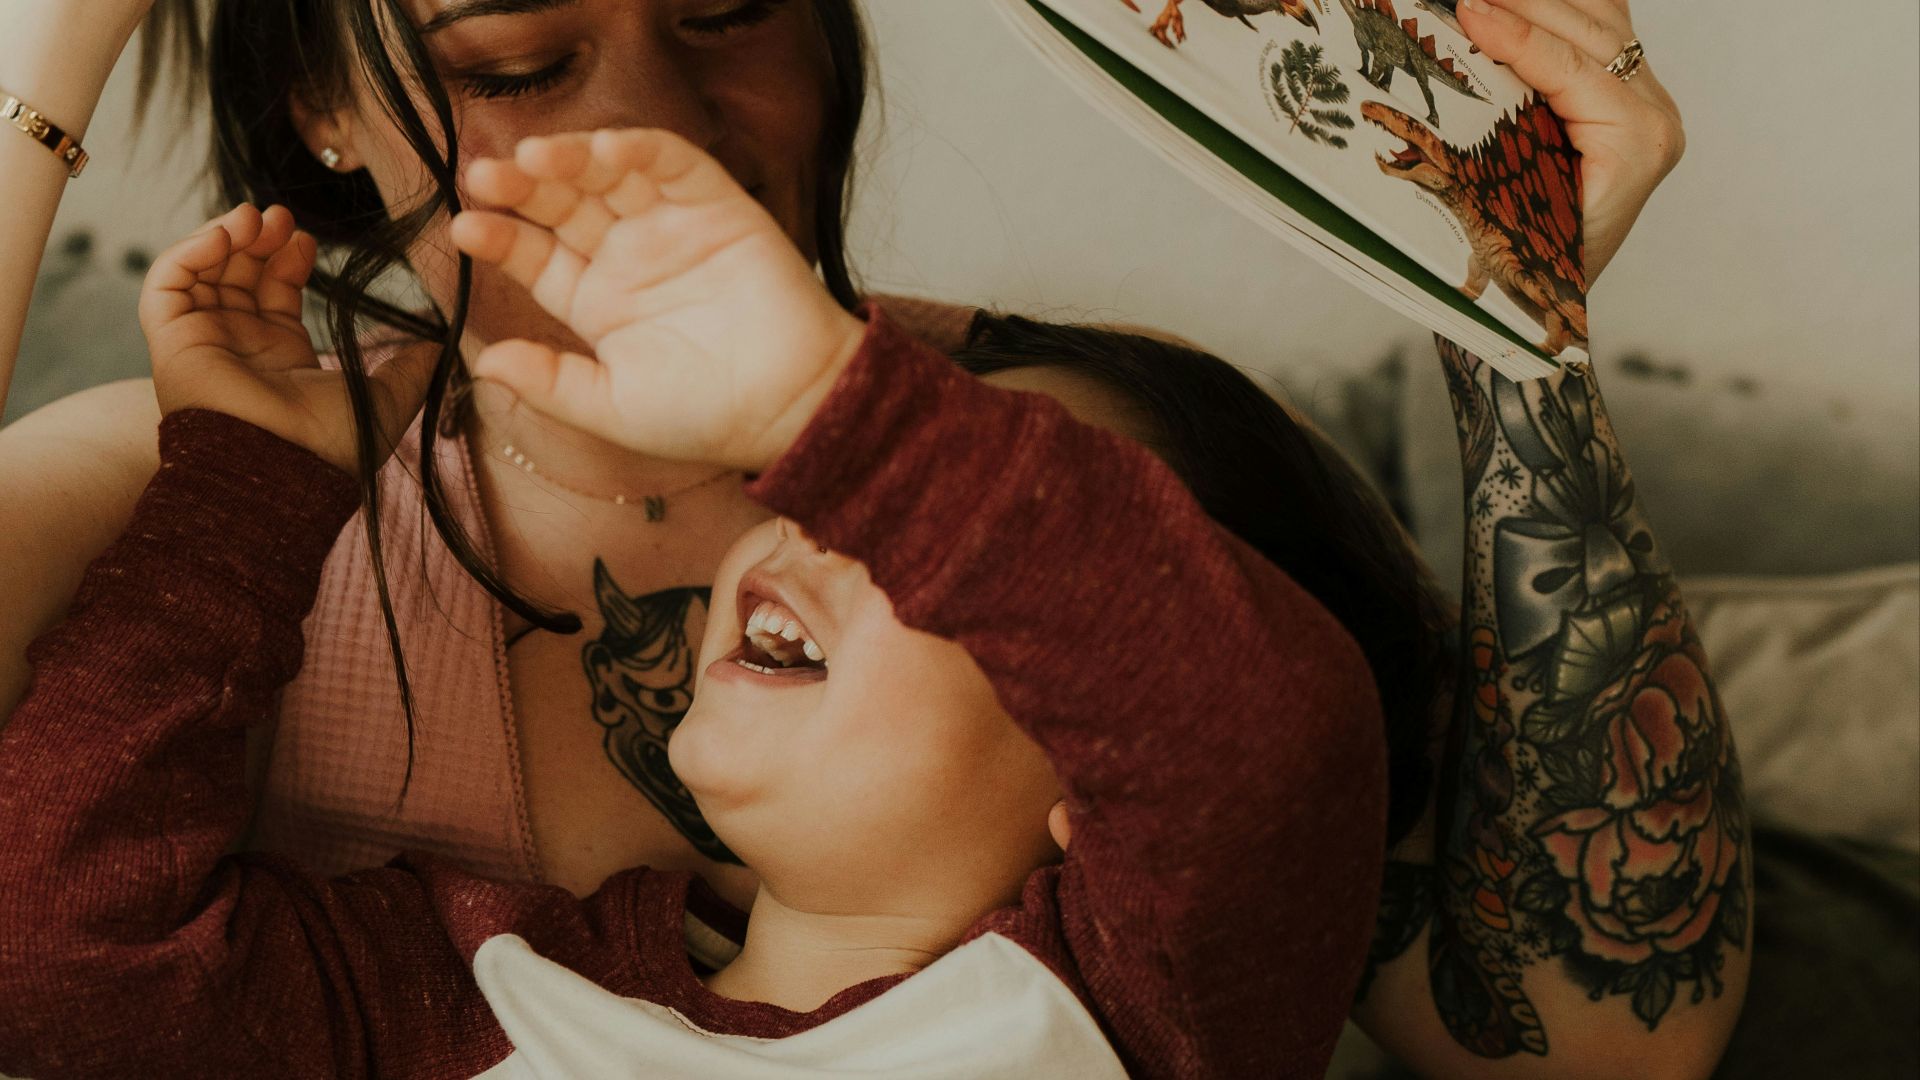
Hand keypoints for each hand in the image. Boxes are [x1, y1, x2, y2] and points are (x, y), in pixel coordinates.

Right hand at [139, 204, 434, 472]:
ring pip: (202, 270)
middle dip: (258, 238)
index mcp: (281, 358)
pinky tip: (225, 235)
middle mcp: (238, 347)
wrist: (283, 468)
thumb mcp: (386, 399)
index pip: (275, 290)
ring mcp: (201, 341)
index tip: (308, 239)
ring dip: (226, 234)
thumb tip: (440, 345)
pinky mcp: (170, 338)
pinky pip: (166, 282)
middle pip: (238, 273)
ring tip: (255, 216)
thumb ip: (410, 368)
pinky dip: (189, 250)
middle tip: (282, 216)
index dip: (289, 258)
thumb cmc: (332, 444)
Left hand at [449, 128, 866, 472]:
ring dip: (569, 160)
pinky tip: (603, 150)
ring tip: (531, 159)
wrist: (791, 405)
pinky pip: (672, 163)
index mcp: (599, 304)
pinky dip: (637, 149)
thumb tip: (484, 363)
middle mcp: (629, 258)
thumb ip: (550, 384)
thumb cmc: (707, 416)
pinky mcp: (717, 205)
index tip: (466, 230)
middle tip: (486, 176)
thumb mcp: (612, 407)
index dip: (502, 239)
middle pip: (563, 206)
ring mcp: (671, 228)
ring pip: (609, 176)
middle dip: (523, 189)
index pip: (537, 258)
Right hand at [1458, 0, 1683, 282]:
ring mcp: (1647, 96)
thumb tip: (1458, 78)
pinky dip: (1564, 6)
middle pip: (1587, 31)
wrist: (1555, 294)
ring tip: (1486, 0)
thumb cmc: (1532, 262)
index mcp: (1636, 148)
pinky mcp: (1631, 87)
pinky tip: (1523, 3)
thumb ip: (1496, 143)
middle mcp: (1654, 114)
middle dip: (1522, 6)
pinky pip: (1603, 27)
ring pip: (1600, 18)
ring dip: (1539, 2)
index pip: (1572, 70)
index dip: (1517, 37)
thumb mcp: (1510, 205)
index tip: (1471, 13)